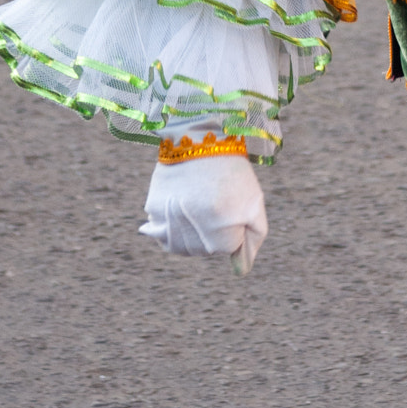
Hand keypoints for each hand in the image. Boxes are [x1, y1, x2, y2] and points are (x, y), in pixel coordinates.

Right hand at [140, 154, 267, 275]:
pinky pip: (159, 232)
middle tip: (213, 204)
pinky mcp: (153, 206)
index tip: (230, 205)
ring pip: (177, 247)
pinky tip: (178, 208)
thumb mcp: (253, 204)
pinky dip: (168, 228)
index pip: (225, 249)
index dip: (231, 229)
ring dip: (188, 235)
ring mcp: (170, 216)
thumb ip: (252, 239)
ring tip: (195, 211)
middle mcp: (194, 223)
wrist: (201, 136)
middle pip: (200, 250)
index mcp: (222, 224)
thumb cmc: (232, 172)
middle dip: (209, 234)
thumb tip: (240, 271)